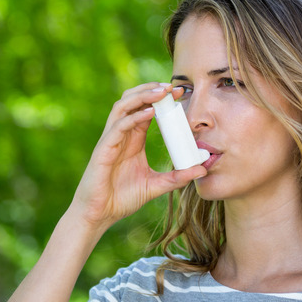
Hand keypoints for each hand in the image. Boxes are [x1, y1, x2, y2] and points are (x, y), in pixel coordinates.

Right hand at [69, 82, 206, 230]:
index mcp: (133, 140)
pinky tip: (149, 113)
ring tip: (161, 92)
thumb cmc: (121, 199)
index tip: (181, 93)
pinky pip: (118, 127)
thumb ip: (176, 177)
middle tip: (173, 86)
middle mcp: (121, 135)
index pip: (146, 110)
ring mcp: (110, 140)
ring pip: (123, 107)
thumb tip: (201, 171)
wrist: (99, 215)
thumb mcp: (155, 186)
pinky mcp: (103, 149)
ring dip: (142, 96)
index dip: (161, 99)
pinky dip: (134, 117)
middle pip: (132, 101)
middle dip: (151, 90)